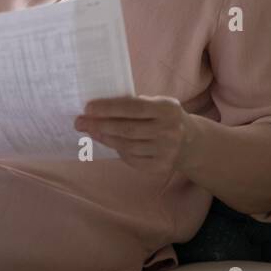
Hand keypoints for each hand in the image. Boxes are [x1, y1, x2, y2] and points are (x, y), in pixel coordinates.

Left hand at [74, 95, 191, 174]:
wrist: (190, 142)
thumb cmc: (165, 117)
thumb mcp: (158, 104)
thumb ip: (135, 104)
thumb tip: (99, 107)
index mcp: (167, 109)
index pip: (133, 108)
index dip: (109, 108)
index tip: (88, 108)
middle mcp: (169, 131)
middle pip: (127, 129)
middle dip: (99, 125)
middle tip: (80, 122)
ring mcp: (166, 151)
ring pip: (127, 146)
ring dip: (104, 139)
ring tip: (91, 132)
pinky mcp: (161, 167)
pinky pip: (132, 159)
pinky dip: (118, 151)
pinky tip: (109, 143)